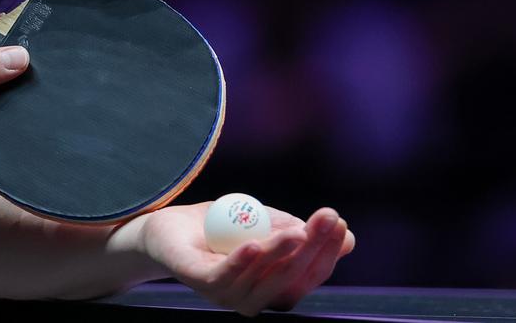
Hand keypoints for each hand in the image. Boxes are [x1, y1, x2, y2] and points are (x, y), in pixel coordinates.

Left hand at [137, 202, 353, 315]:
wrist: (167, 226)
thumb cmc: (220, 226)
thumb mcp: (267, 222)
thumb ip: (298, 231)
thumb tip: (348, 237)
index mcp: (274, 286)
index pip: (309, 275)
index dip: (327, 251)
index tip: (338, 221)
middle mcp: (254, 297)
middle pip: (291, 280)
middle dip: (313, 249)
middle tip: (327, 218)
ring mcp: (226, 294)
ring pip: (261, 281)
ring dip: (281, 255)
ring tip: (296, 232)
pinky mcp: (198, 282)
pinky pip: (222, 278)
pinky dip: (239, 263)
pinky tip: (253, 245)